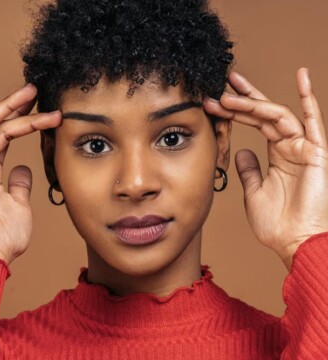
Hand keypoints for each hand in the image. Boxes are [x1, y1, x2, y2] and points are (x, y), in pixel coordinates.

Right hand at [0, 84, 61, 264]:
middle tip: (38, 93)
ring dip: (8, 106)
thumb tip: (24, 169)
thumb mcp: (18, 206)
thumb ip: (19, 185)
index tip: (47, 114)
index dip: (25, 124)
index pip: (6, 139)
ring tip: (30, 92)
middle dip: (18, 108)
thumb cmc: (2, 237)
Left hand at [204, 68, 327, 270]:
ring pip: (277, 115)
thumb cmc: (276, 222)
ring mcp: (303, 147)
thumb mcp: (254, 191)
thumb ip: (249, 169)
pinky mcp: (316, 152)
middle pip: (264, 114)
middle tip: (223, 83)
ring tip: (229, 92)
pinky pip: (313, 121)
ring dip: (253, 102)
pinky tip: (301, 75)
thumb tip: (242, 151)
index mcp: (277, 155)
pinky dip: (308, 98)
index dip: (237, 111)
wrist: (293, 242)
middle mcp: (290, 147)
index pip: (256, 124)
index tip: (216, 101)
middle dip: (243, 98)